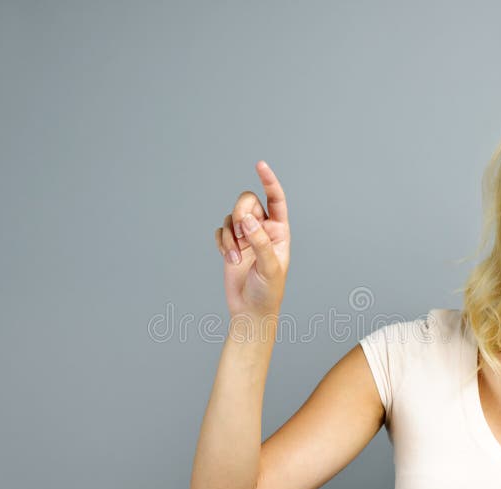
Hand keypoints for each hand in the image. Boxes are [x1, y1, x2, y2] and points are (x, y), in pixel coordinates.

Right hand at [214, 161, 290, 321]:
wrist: (251, 310)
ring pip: (231, 216)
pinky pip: (220, 230)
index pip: (275, 199)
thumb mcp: (269, 266)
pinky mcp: (230, 245)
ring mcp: (245, 236)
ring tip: (235, 258)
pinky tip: (228, 259)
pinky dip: (222, 243)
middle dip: (240, 214)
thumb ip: (260, 241)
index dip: (269, 181)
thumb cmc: (268, 291)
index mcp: (279, 231)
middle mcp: (263, 229)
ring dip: (230, 236)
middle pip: (247, 202)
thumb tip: (247, 219)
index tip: (260, 165)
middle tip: (242, 232)